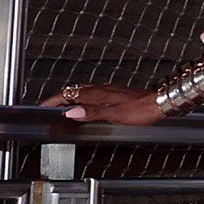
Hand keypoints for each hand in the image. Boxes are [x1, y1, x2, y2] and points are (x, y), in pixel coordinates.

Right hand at [45, 84, 166, 125]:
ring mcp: (108, 90)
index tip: (41, 107)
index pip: (68, 94)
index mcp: (98, 94)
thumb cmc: (142, 109)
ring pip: (82, 90)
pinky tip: (85, 104)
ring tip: (61, 106)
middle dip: (57, 98)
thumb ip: (91, 113)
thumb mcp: (115, 114)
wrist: (161, 102)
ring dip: (69, 97)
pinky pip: (92, 93)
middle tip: (47, 107)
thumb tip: (70, 113)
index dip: (52, 100)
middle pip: (72, 90)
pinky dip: (82, 98)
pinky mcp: (115, 93)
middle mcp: (102, 89)